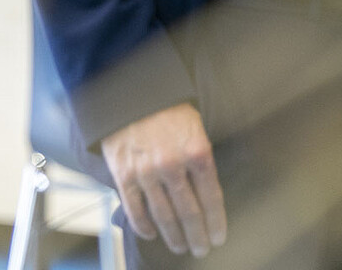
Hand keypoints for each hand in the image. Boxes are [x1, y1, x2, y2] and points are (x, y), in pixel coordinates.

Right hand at [101, 102, 227, 257]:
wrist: (129, 91)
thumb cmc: (166, 107)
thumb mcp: (194, 128)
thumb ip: (200, 159)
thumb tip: (206, 194)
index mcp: (198, 152)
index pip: (212, 200)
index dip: (216, 224)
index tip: (218, 239)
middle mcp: (173, 165)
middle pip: (190, 214)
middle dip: (197, 236)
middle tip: (201, 249)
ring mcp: (146, 171)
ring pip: (164, 216)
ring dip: (173, 236)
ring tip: (179, 247)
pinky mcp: (123, 173)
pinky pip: (134, 208)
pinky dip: (143, 225)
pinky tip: (150, 234)